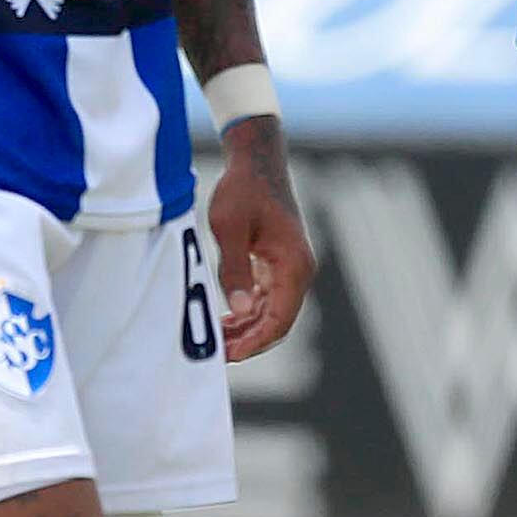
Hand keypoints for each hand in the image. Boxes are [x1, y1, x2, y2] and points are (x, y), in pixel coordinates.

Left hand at [204, 117, 314, 361]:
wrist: (257, 161)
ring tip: (217, 340)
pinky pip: (268, 298)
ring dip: (248, 329)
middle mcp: (298, 271)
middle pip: (279, 321)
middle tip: (217, 354)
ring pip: (273, 312)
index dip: (255, 342)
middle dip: (250, 341)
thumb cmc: (243, 190)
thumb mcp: (229, 229)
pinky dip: (250, 312)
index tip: (229, 355)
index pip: (280, 320)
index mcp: (293, 266)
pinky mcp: (280, 263)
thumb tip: (240, 311)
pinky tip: (226, 320)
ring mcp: (291, 268)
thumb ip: (234, 271)